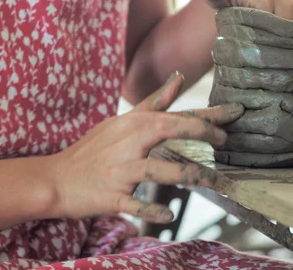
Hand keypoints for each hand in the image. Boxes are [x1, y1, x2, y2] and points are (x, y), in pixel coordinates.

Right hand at [44, 72, 243, 222]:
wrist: (56, 178)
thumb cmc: (92, 149)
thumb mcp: (121, 121)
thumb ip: (153, 102)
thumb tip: (178, 78)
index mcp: (133, 123)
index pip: (176, 114)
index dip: (208, 114)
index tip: (236, 112)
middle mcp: (128, 141)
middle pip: (168, 129)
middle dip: (200, 133)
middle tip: (226, 140)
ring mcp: (119, 169)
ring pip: (157, 168)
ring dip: (187, 174)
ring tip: (211, 180)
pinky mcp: (111, 194)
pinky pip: (135, 202)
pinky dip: (152, 209)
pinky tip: (170, 214)